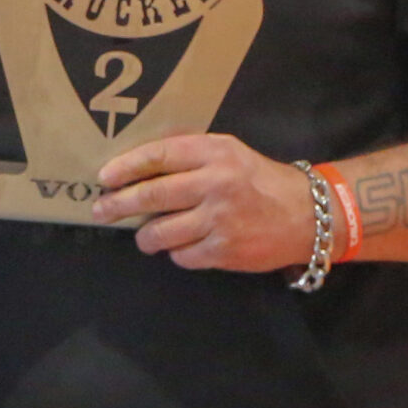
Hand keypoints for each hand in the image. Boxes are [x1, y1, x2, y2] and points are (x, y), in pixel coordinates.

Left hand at [94, 134, 316, 271]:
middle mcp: (215, 184)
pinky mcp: (224, 251)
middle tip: (100, 210)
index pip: (159, 157)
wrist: (306, 215)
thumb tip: (139, 162)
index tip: (104, 177)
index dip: (126, 167)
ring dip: (145, 236)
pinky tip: (182, 246)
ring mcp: (219, 219)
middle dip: (119, 204)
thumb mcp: (229, 151)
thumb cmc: (258, 179)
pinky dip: (176, 253)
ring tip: (145, 235)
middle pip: (152, 195)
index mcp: (214, 153)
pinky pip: (181, 256)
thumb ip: (190, 153)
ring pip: (160, 232)